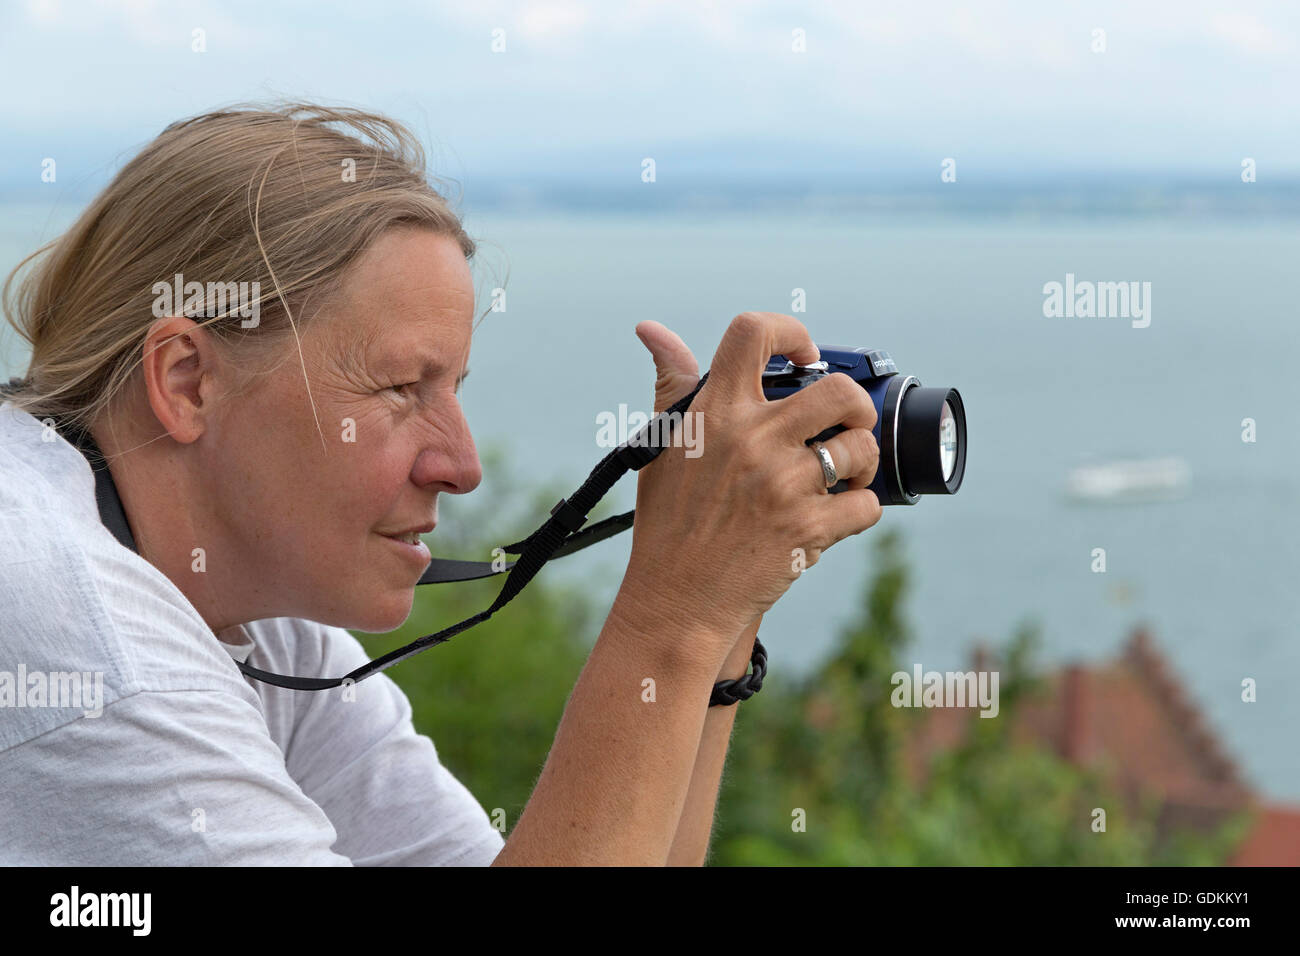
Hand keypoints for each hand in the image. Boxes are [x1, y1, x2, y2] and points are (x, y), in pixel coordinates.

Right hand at [620, 313, 881, 673]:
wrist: (676, 600)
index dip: (790, 332)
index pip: (754, 334)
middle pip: (839, 390)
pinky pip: (866, 504)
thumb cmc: (669, 521)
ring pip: (861, 447)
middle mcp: (751, 440)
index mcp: (714, 413)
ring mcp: (782, 485)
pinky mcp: (808, 529)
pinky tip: (835, 516)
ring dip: (860, 463)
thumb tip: (651, 329)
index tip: (803, 354)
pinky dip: (860, 511)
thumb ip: (672, 385)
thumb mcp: (661, 446)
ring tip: (839, 478)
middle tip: (845, 423)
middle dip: (855, 406)